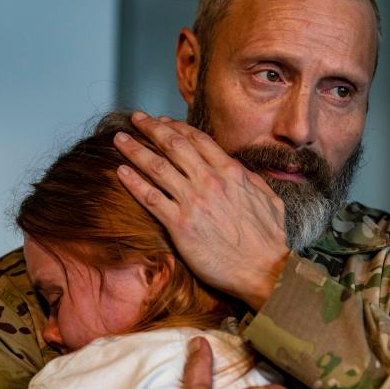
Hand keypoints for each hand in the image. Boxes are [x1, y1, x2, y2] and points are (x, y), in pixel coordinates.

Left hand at [114, 112, 288, 309]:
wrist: (265, 269)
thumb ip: (250, 180)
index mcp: (231, 172)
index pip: (197, 140)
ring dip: (135, 149)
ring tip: (119, 140)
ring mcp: (193, 201)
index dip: (176, 127)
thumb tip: (239, 171)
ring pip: (156, 166)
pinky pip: (150, 197)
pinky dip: (133, 182)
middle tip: (135, 119)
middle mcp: (209, 181)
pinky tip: (121, 172)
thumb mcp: (269, 199)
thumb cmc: (270, 240)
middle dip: (151, 128)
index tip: (162, 121)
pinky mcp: (179, 224)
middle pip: (173, 145)